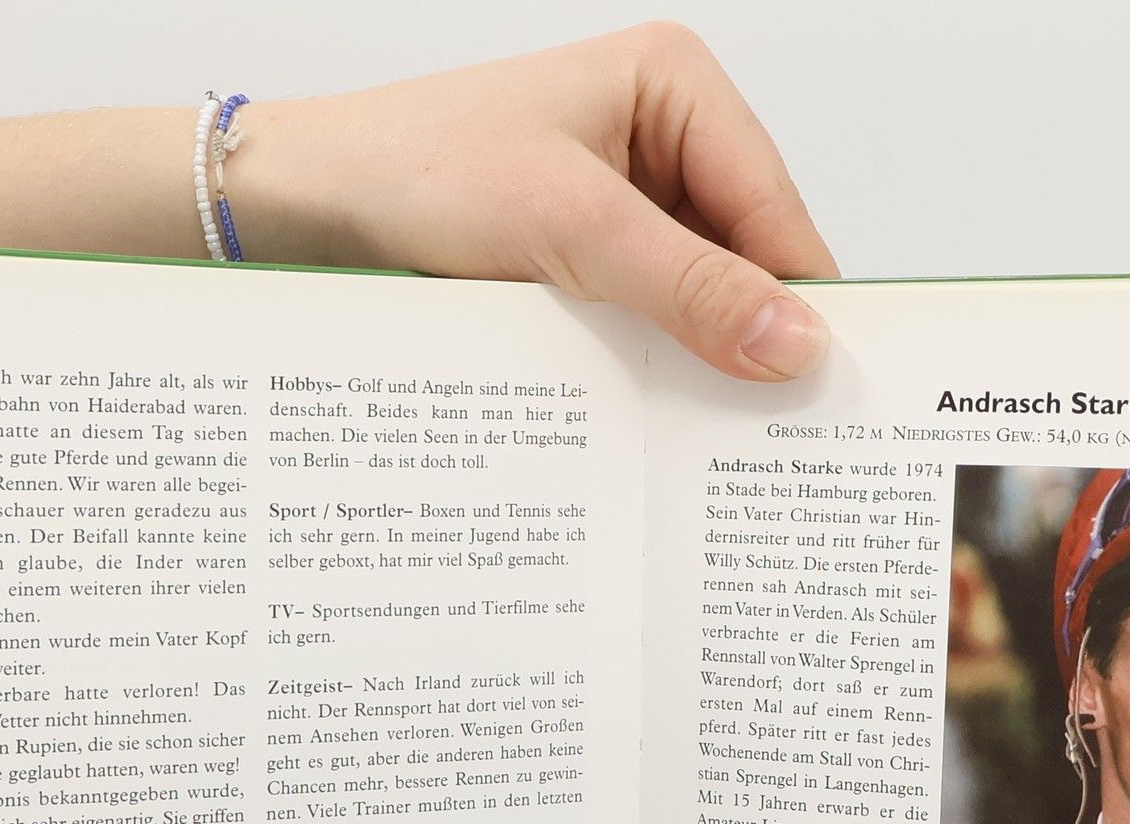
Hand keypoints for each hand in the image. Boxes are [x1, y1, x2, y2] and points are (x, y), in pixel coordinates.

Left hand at [242, 23, 840, 380]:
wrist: (307, 209)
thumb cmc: (416, 172)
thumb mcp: (570, 226)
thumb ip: (689, 287)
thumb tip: (796, 340)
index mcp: (674, 87)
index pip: (774, 208)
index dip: (800, 299)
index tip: (823, 388)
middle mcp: (660, 139)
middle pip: (745, 257)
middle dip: (750, 334)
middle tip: (771, 429)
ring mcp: (624, 205)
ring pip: (699, 298)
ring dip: (698, 359)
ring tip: (711, 430)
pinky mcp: (587, 261)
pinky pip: (649, 321)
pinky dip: (654, 367)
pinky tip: (654, 412)